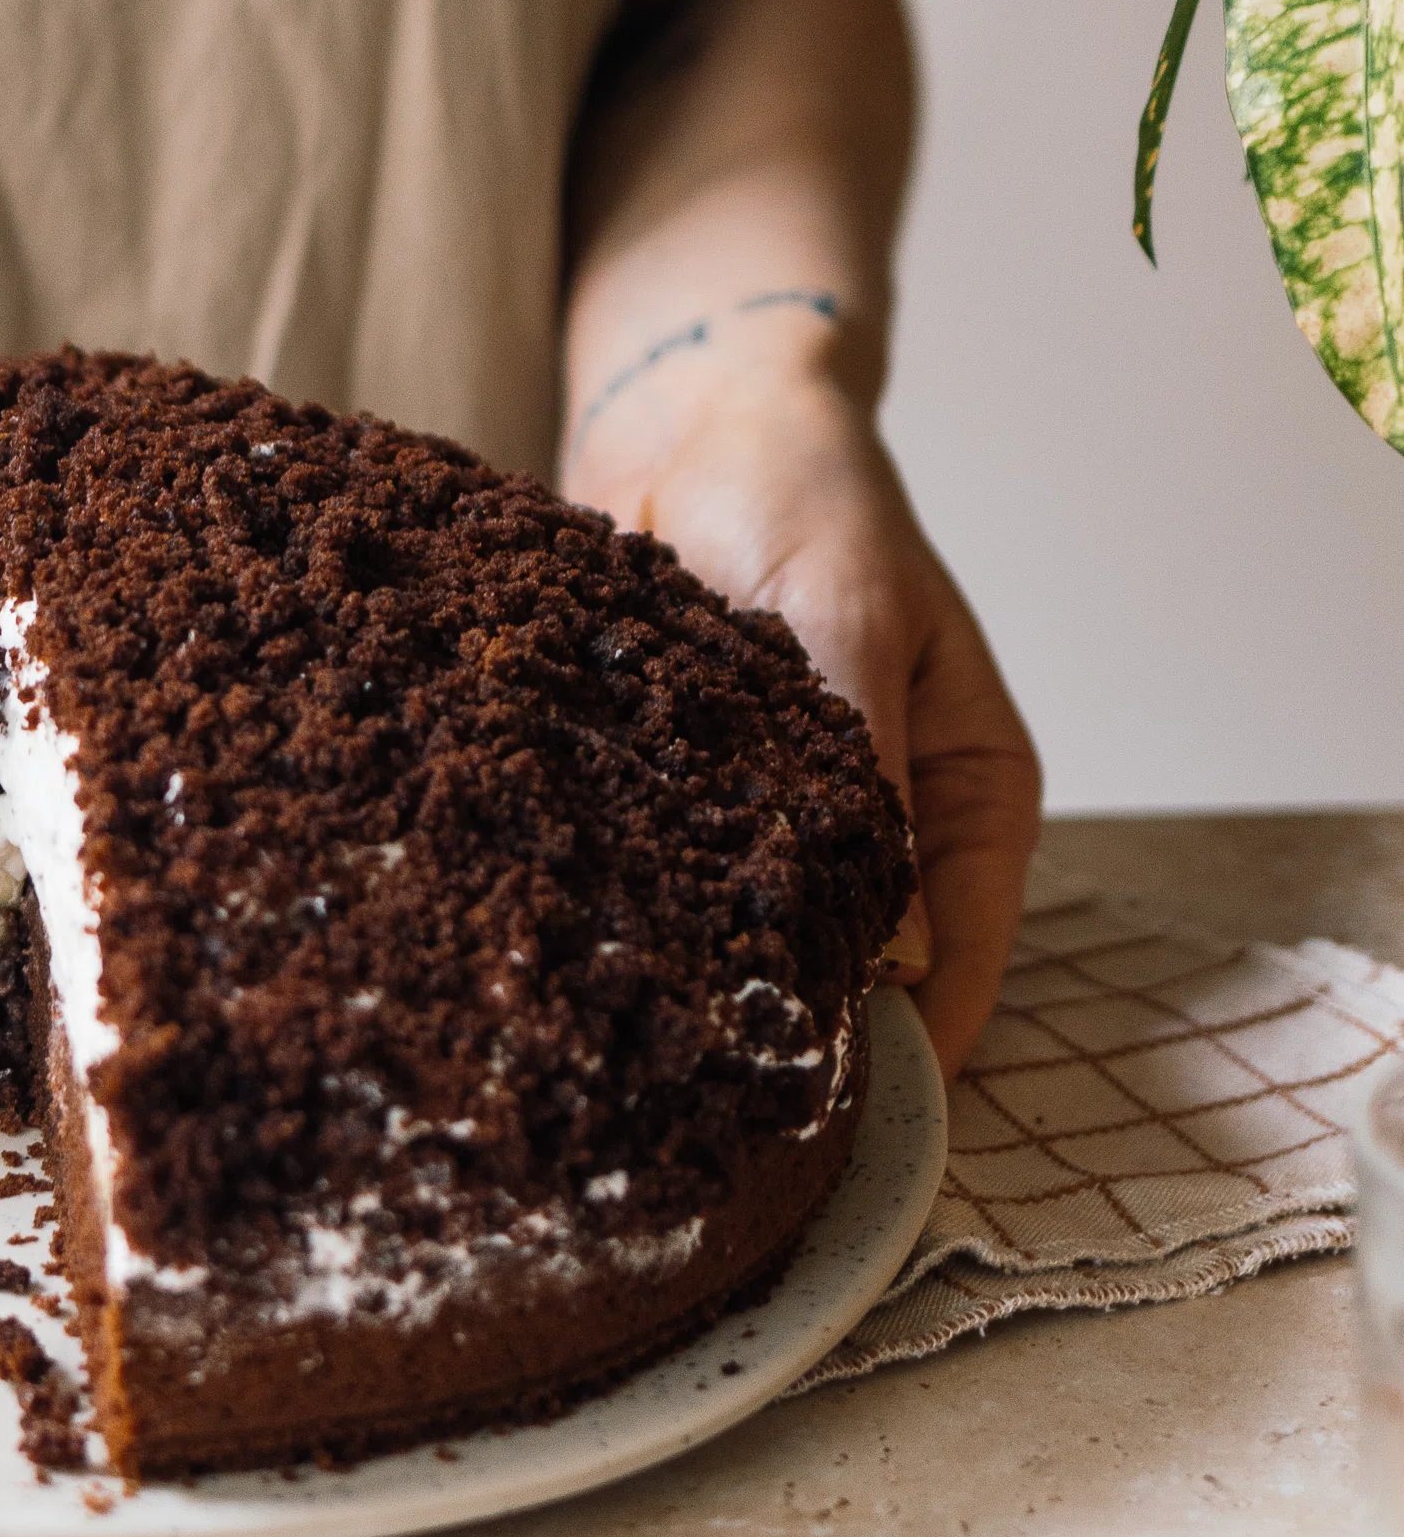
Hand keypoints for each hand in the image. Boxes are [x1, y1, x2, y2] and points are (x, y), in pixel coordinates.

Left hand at [568, 361, 1039, 1080]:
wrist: (693, 408)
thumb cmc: (799, 485)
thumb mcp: (845, 607)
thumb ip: (859, 759)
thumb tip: (879, 934)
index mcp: (965, 793)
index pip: (957, 966)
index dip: (899, 1056)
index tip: (821, 1128)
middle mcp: (884, 821)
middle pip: (858, 975)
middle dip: (787, 1032)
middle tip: (699, 1108)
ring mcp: (784, 812)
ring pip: (757, 940)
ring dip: (701, 980)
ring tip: (627, 1044)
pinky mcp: (688, 789)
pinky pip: (671, 878)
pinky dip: (634, 908)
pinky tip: (571, 947)